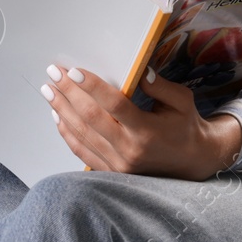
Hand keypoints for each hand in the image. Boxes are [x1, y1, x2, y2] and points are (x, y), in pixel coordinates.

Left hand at [43, 65, 241, 180]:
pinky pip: (82, 151)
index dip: (92, 86)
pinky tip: (57, 116)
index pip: (114, 105)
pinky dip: (67, 133)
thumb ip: (160, 86)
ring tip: (49, 91)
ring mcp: (118, 164)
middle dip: (68, 93)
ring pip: (82, 135)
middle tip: (53, 74)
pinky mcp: (111, 171)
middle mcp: (129, 150)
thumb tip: (140, 70)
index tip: (73, 71)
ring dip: (62, 111)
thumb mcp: (182, 102)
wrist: (192, 162)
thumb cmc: (186, 126)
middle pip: (91, 118)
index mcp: (147, 131)